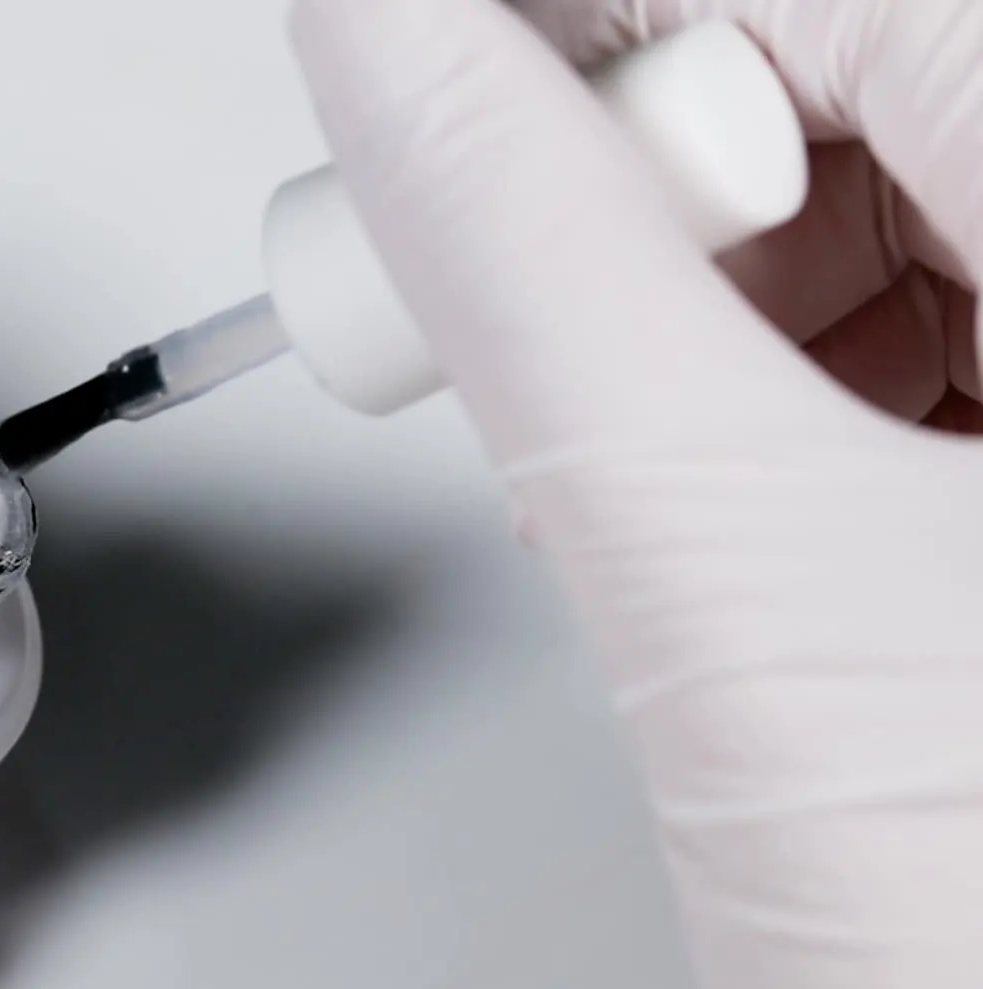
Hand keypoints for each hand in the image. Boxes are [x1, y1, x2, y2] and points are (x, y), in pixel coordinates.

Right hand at [290, 1, 982, 988]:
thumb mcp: (737, 595)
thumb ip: (531, 272)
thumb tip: (393, 55)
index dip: (620, 16)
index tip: (430, 55)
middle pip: (880, 87)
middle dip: (655, 162)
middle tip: (479, 250)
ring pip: (899, 208)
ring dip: (696, 283)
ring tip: (590, 418)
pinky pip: (929, 338)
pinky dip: (772, 377)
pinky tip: (695, 463)